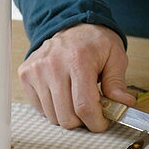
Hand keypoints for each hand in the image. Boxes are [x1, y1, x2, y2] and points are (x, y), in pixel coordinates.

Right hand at [18, 23, 133, 131]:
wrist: (73, 25)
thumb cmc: (95, 41)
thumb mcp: (115, 56)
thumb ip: (117, 83)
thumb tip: (123, 105)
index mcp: (78, 59)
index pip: (84, 106)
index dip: (96, 122)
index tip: (102, 122)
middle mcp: (53, 64)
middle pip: (66, 116)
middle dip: (83, 121)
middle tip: (91, 109)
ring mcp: (36, 69)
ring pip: (53, 116)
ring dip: (67, 114)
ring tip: (76, 98)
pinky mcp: (26, 74)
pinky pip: (40, 109)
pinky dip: (53, 108)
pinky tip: (62, 94)